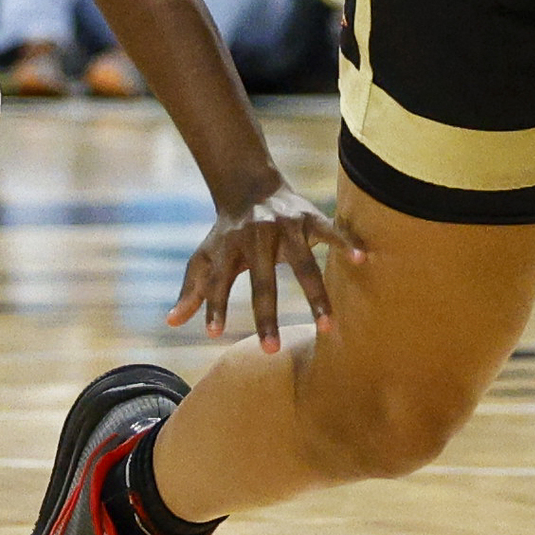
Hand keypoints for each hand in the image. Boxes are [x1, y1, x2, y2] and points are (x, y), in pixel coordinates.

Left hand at [165, 175, 361, 350]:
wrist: (249, 184)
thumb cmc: (226, 232)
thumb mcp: (205, 256)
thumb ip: (194, 289)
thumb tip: (173, 322)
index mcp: (228, 248)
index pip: (218, 281)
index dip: (215, 305)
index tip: (214, 333)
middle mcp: (256, 238)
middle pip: (263, 282)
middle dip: (266, 316)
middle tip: (271, 350)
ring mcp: (285, 227)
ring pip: (303, 264)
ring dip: (316, 295)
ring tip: (328, 326)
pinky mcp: (309, 217)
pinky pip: (330, 231)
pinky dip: (345, 243)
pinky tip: (361, 258)